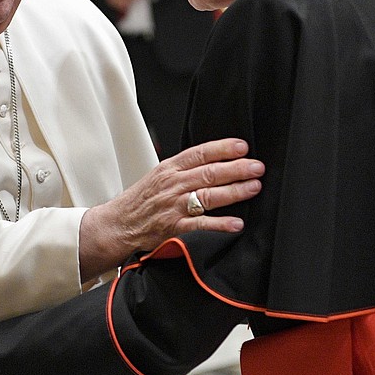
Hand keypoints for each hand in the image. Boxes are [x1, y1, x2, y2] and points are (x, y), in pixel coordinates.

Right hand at [78, 138, 263, 277]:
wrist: (117, 225)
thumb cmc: (140, 201)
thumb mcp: (158, 176)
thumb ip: (183, 168)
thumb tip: (213, 159)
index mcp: (169, 168)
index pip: (199, 153)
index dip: (222, 149)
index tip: (243, 147)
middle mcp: (172, 184)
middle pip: (208, 173)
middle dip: (236, 169)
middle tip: (257, 167)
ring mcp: (173, 206)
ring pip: (207, 195)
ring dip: (233, 191)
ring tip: (253, 188)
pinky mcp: (173, 227)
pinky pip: (200, 224)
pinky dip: (219, 224)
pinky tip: (236, 223)